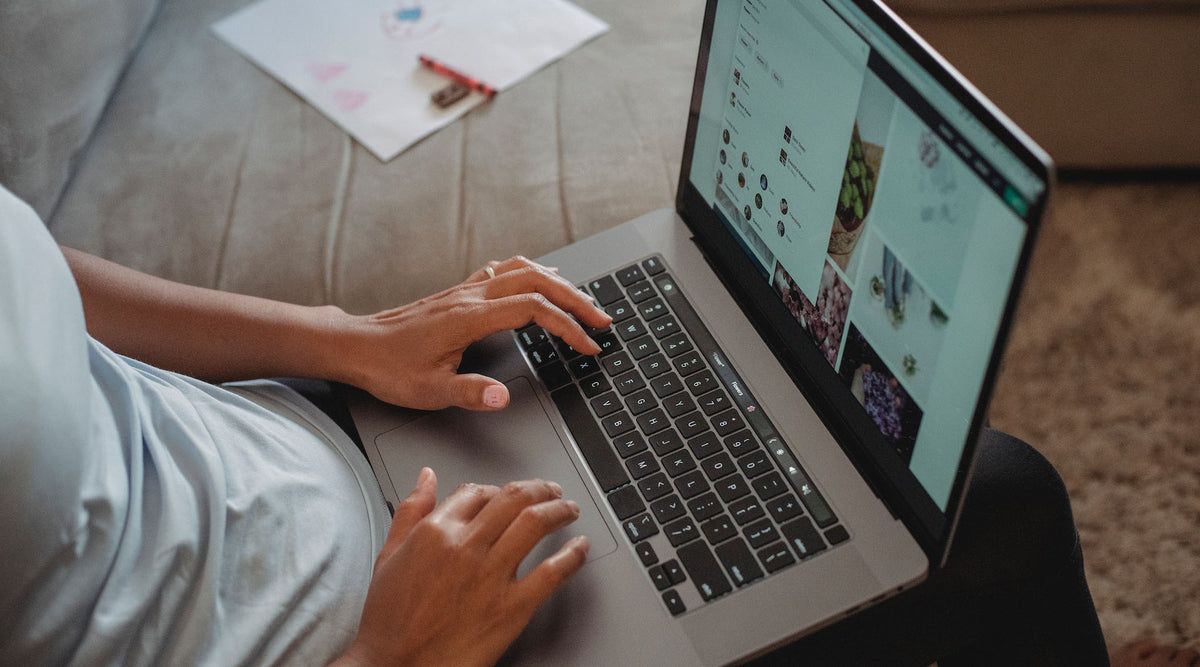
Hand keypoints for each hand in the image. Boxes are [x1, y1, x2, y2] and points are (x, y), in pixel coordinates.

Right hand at [335, 469, 589, 666]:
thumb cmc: (389, 622)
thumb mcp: (389, 556)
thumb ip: (410, 511)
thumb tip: (427, 478)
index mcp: (435, 532)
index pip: (476, 492)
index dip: (497, 490)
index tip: (506, 495)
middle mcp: (466, 547)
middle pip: (513, 498)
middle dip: (539, 489)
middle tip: (551, 491)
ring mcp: (491, 576)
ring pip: (535, 523)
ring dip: (559, 509)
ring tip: (568, 509)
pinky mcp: (511, 607)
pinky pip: (552, 571)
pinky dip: (572, 555)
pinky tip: (579, 548)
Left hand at [338, 256, 610, 410]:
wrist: (356, 346)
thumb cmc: (389, 369)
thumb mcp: (428, 391)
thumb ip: (468, 392)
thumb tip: (502, 396)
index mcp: (470, 318)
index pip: (534, 311)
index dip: (568, 327)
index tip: (588, 347)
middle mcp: (472, 297)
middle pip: (538, 283)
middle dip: (577, 300)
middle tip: (602, 321)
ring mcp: (466, 291)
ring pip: (524, 270)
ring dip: (558, 284)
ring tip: (582, 301)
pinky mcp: (459, 293)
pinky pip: (504, 271)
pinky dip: (532, 273)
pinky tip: (540, 280)